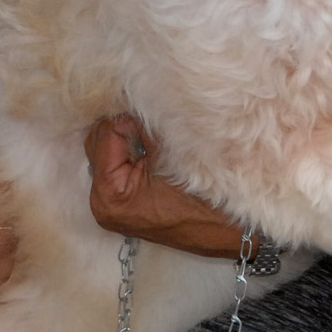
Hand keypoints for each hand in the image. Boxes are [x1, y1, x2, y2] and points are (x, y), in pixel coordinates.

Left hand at [84, 115, 246, 257]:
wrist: (233, 233)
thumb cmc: (207, 199)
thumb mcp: (175, 154)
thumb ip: (148, 126)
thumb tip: (136, 97)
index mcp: (110, 193)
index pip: (106, 134)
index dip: (130, 119)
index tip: (155, 115)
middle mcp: (102, 203)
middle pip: (98, 143)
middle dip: (122, 125)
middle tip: (150, 116)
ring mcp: (111, 206)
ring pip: (106, 153)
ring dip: (125, 137)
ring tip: (152, 130)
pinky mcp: (123, 205)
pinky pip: (116, 167)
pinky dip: (129, 152)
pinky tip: (149, 145)